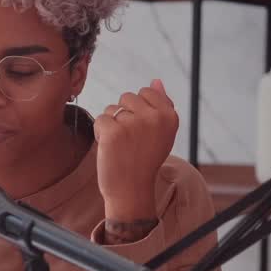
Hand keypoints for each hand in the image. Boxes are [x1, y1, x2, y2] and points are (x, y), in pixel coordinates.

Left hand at [93, 78, 178, 221]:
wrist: (131, 190)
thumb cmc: (144, 160)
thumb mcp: (161, 133)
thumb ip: (161, 105)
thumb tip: (156, 80)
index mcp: (170, 116)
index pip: (147, 92)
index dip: (138, 110)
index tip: (143, 132)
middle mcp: (154, 117)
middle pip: (127, 97)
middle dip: (124, 116)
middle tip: (130, 140)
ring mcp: (133, 124)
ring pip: (112, 109)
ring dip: (112, 125)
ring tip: (121, 146)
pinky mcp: (113, 132)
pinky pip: (101, 119)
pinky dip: (100, 133)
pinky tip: (110, 149)